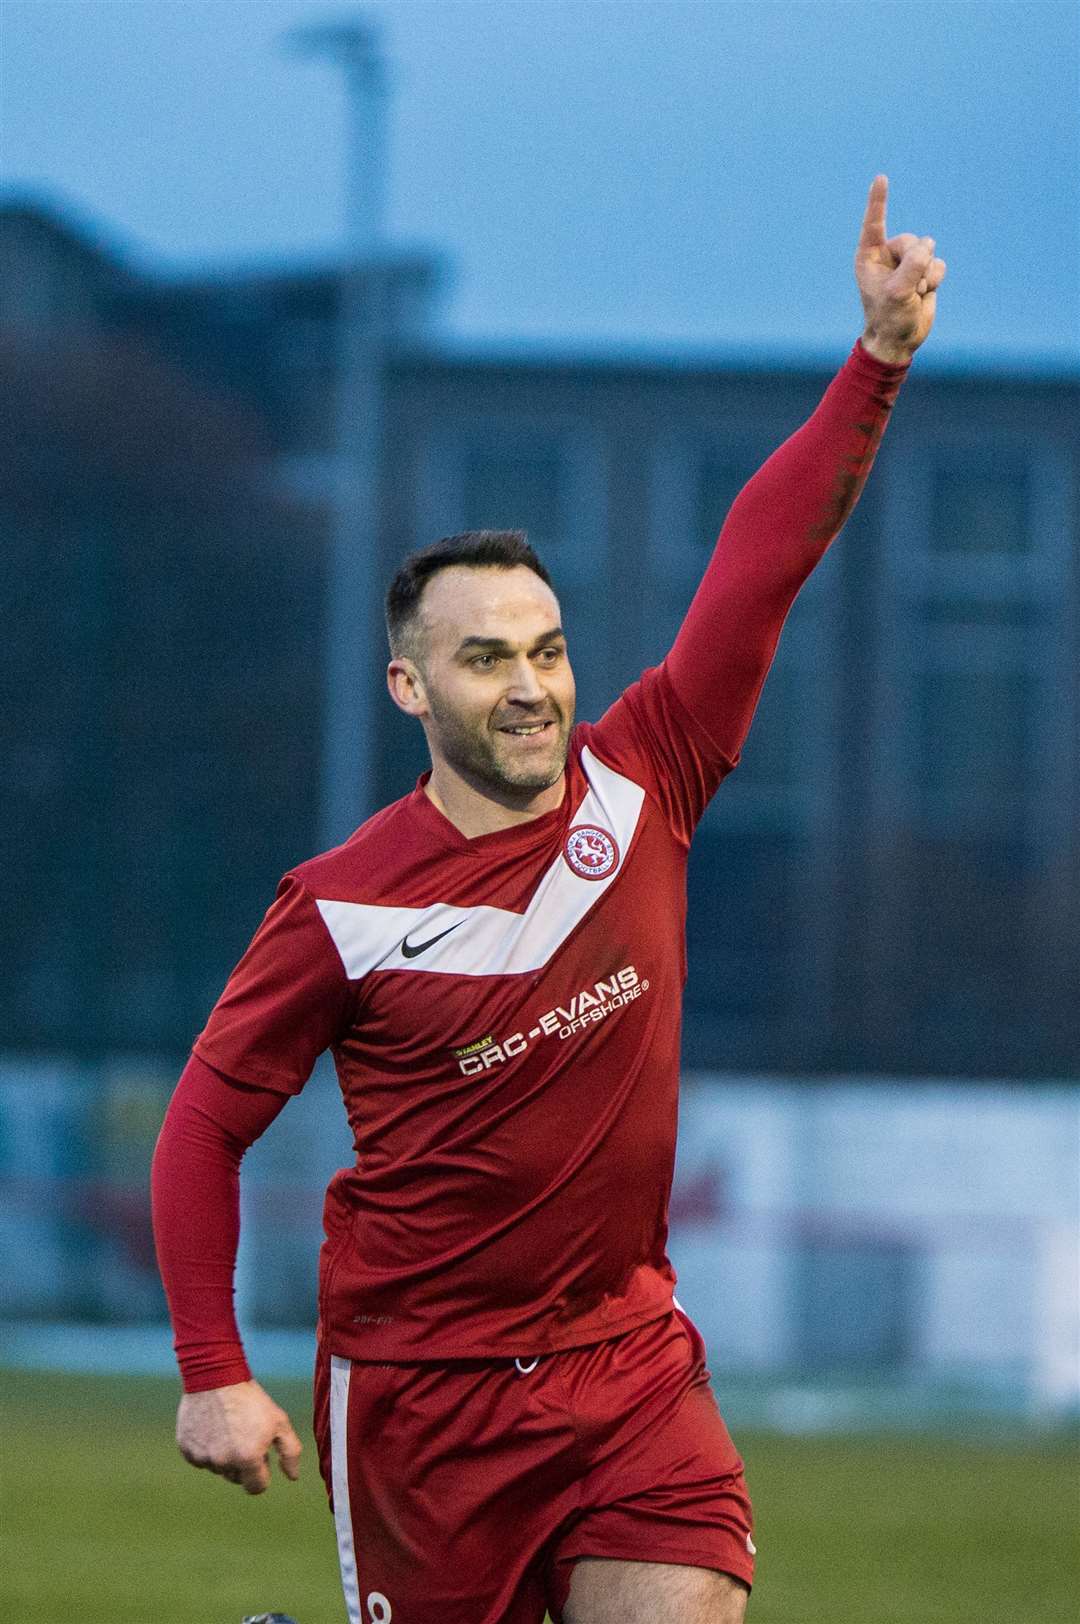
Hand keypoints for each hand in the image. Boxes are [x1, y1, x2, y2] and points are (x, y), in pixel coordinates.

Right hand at [176, 1379, 301, 1494]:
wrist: (216, 1377)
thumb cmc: (251, 1399)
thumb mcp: (279, 1421)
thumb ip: (290, 1452)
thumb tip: (292, 1477)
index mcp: (247, 1459)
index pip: (257, 1487)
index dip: (262, 1472)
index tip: (261, 1455)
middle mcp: (223, 1463)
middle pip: (236, 1478)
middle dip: (243, 1463)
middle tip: (244, 1435)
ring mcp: (203, 1457)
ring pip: (218, 1468)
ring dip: (224, 1455)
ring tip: (228, 1427)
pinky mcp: (187, 1450)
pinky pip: (200, 1458)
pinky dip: (207, 1448)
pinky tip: (212, 1426)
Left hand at [855, 174, 945, 363]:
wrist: (900, 339)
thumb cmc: (889, 318)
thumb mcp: (898, 292)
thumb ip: (913, 265)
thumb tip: (928, 245)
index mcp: (869, 257)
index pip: (874, 223)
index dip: (878, 200)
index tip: (881, 177)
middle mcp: (886, 256)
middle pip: (912, 240)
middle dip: (916, 262)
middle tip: (909, 285)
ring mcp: (906, 262)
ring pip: (928, 250)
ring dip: (926, 274)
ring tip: (914, 292)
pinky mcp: (923, 271)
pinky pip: (938, 263)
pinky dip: (935, 278)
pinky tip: (925, 292)